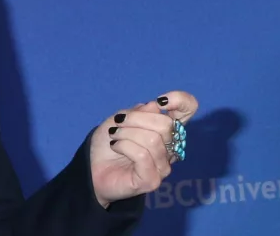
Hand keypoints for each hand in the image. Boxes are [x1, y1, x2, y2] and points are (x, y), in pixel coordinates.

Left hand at [89, 90, 198, 207]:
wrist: (91, 167)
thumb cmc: (109, 142)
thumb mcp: (119, 119)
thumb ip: (139, 112)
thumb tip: (156, 106)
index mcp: (165, 130)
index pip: (188, 111)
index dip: (181, 101)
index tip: (161, 101)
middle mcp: (170, 148)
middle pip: (166, 125)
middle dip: (136, 118)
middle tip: (118, 122)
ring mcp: (163, 166)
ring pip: (153, 140)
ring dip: (126, 133)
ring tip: (114, 136)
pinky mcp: (152, 180)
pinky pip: (142, 155)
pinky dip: (124, 145)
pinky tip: (115, 146)